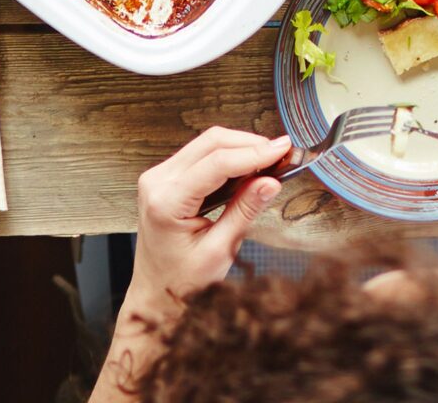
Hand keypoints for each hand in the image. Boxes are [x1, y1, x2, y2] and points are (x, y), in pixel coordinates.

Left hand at [124, 128, 288, 321]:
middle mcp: (157, 182)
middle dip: (249, 144)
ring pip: (205, 144)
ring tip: (270, 160)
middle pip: (210, 143)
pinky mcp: (164, 179)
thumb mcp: (219, 250)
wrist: (155, 293)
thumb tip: (270, 182)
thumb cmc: (181, 280)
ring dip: (240, 147)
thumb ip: (244, 212)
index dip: (254, 153)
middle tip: (282, 152)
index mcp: (166, 202)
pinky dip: (226, 156)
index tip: (282, 150)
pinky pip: (199, 155)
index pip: (216, 163)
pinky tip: (248, 166)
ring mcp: (158, 178)